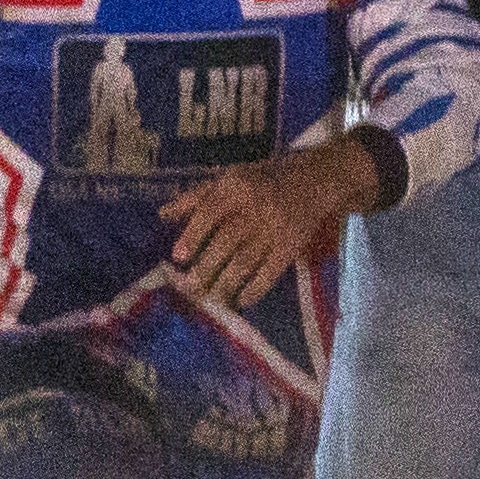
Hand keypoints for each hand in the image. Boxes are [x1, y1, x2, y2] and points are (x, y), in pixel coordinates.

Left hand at [166, 137, 370, 306]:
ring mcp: (276, 228)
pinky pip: (271, 271)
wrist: (316, 179)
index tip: (178, 257)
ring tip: (211, 299)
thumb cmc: (264, 179)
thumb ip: (197, 196)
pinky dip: (256, 288)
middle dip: (206, 267)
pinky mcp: (292, 244)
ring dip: (226, 283)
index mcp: (237, 187)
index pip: (210, 211)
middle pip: (227, 242)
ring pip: (246, 260)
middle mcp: (256, 207)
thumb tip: (163, 215)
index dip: (193, 234)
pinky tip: (242, 300)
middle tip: (190, 288)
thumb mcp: (231, 178)